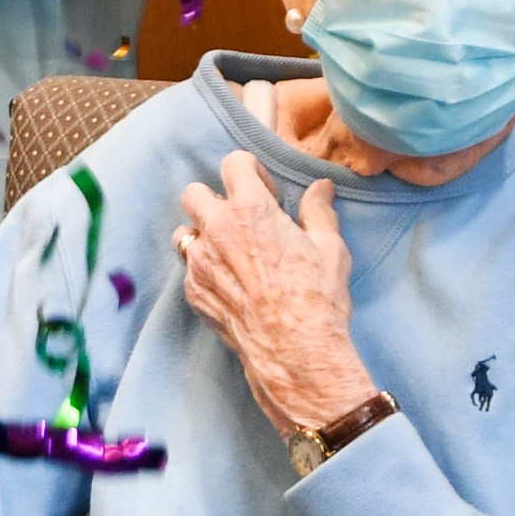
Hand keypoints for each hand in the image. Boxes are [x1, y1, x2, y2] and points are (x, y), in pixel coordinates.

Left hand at [172, 152, 374, 435]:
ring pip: (184, 232)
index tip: (264, 191)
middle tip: (240, 219)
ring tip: (230, 252)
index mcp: (251, 209)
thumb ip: (319, 212)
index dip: (249, 171)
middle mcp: (217, 229)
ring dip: (202, 235)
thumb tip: (321, 187)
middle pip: (194, 193)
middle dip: (214, 199)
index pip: (233, 163)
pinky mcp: (194, 291)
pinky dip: (204, 269)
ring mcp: (200, 262)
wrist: (296, 352)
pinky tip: (230, 283)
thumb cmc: (318, 298)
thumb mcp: (330, 248)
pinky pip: (188, 268)